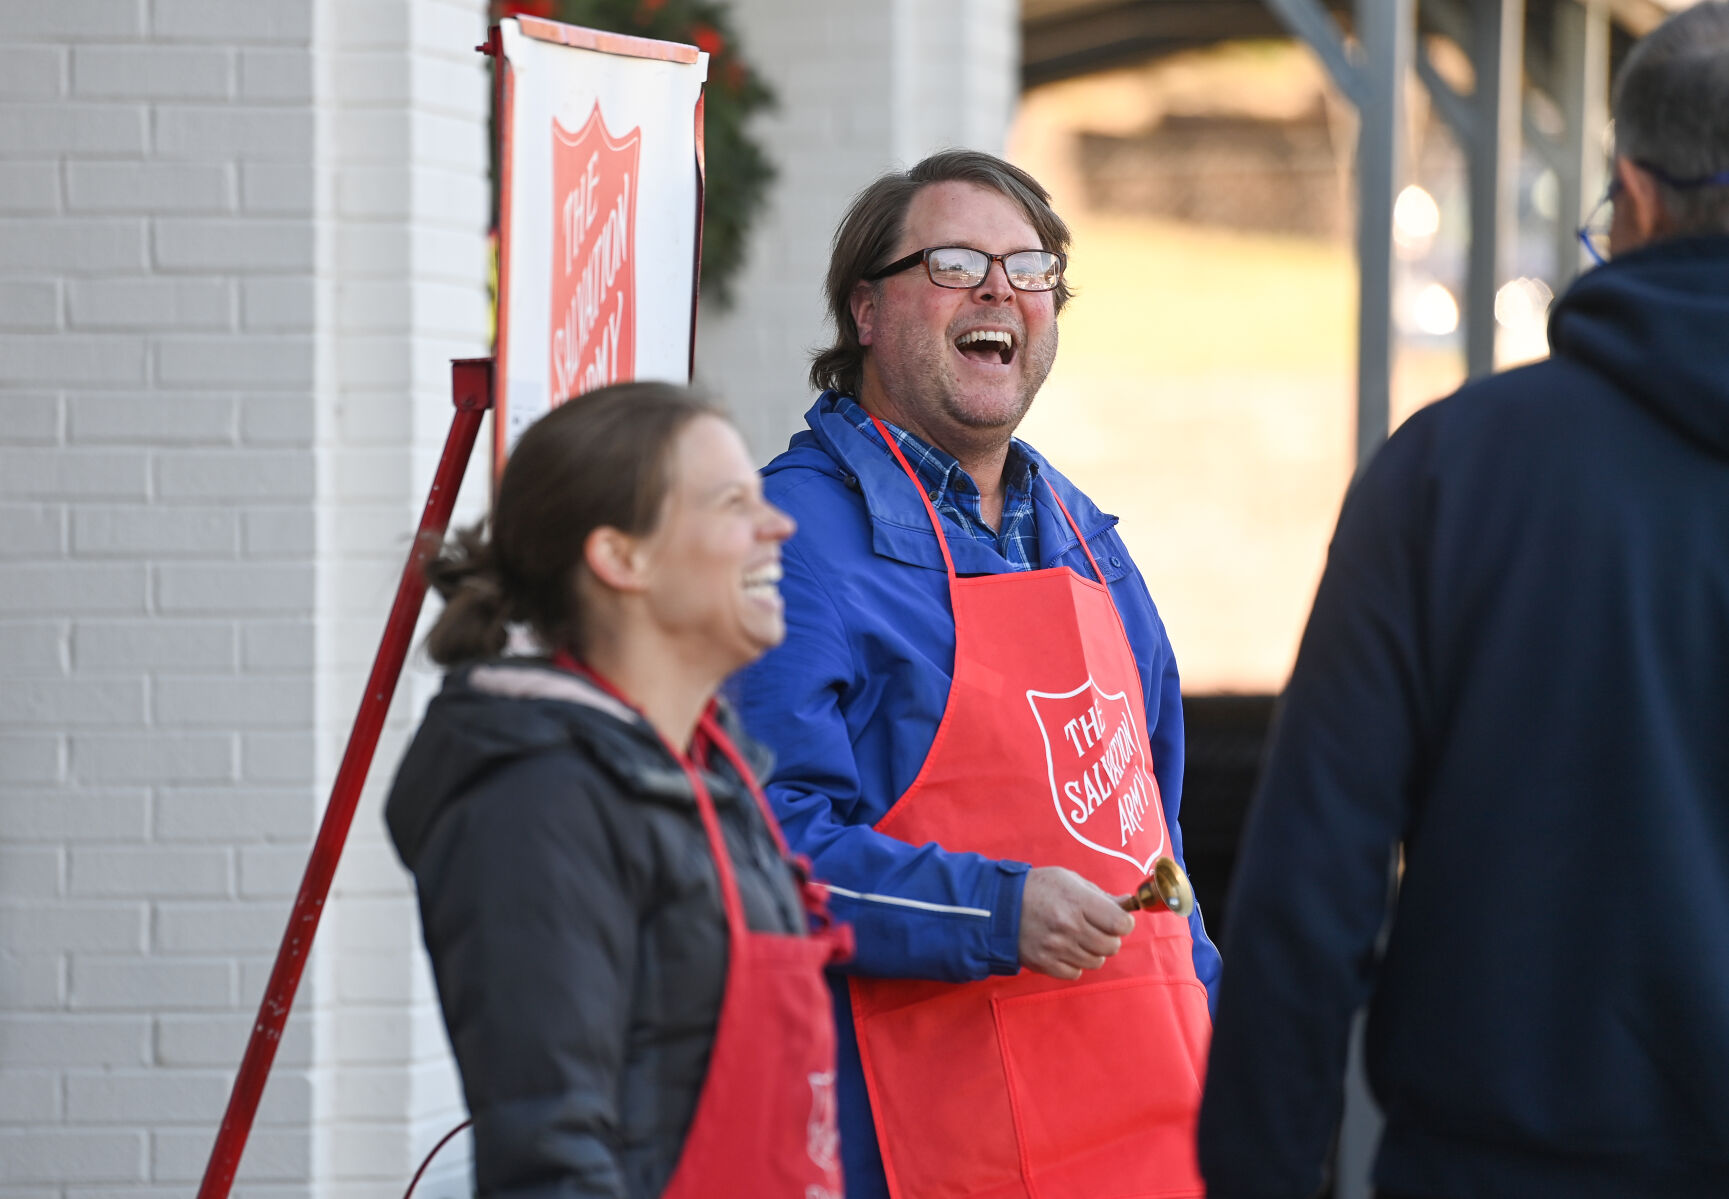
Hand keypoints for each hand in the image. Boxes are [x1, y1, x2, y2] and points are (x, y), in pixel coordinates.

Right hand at [1017, 866, 1135, 979]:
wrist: (998, 906)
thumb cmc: (1037, 888)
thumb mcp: (1069, 880)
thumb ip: (1100, 895)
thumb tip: (1126, 905)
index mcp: (1078, 902)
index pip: (1121, 924)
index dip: (1123, 922)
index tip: (1116, 919)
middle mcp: (1069, 927)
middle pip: (1112, 946)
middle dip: (1109, 937)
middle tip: (1096, 928)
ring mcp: (1057, 948)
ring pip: (1096, 961)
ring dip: (1092, 951)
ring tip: (1077, 938)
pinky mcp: (1045, 964)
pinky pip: (1076, 973)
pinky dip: (1074, 964)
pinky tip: (1064, 949)